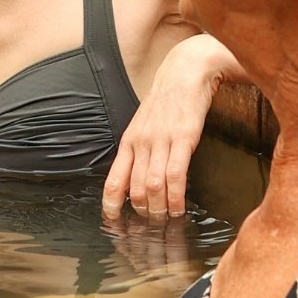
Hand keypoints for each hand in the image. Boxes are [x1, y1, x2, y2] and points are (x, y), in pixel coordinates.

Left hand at [102, 35, 232, 219]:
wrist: (186, 71)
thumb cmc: (167, 100)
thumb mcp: (145, 124)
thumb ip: (141, 150)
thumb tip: (138, 180)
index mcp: (129, 141)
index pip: (114, 180)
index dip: (111, 205)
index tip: (114, 221)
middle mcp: (141, 142)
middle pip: (136, 189)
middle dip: (143, 213)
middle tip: (152, 226)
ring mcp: (161, 140)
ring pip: (154, 185)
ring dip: (160, 209)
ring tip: (167, 220)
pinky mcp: (184, 137)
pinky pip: (176, 174)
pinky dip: (176, 196)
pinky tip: (179, 207)